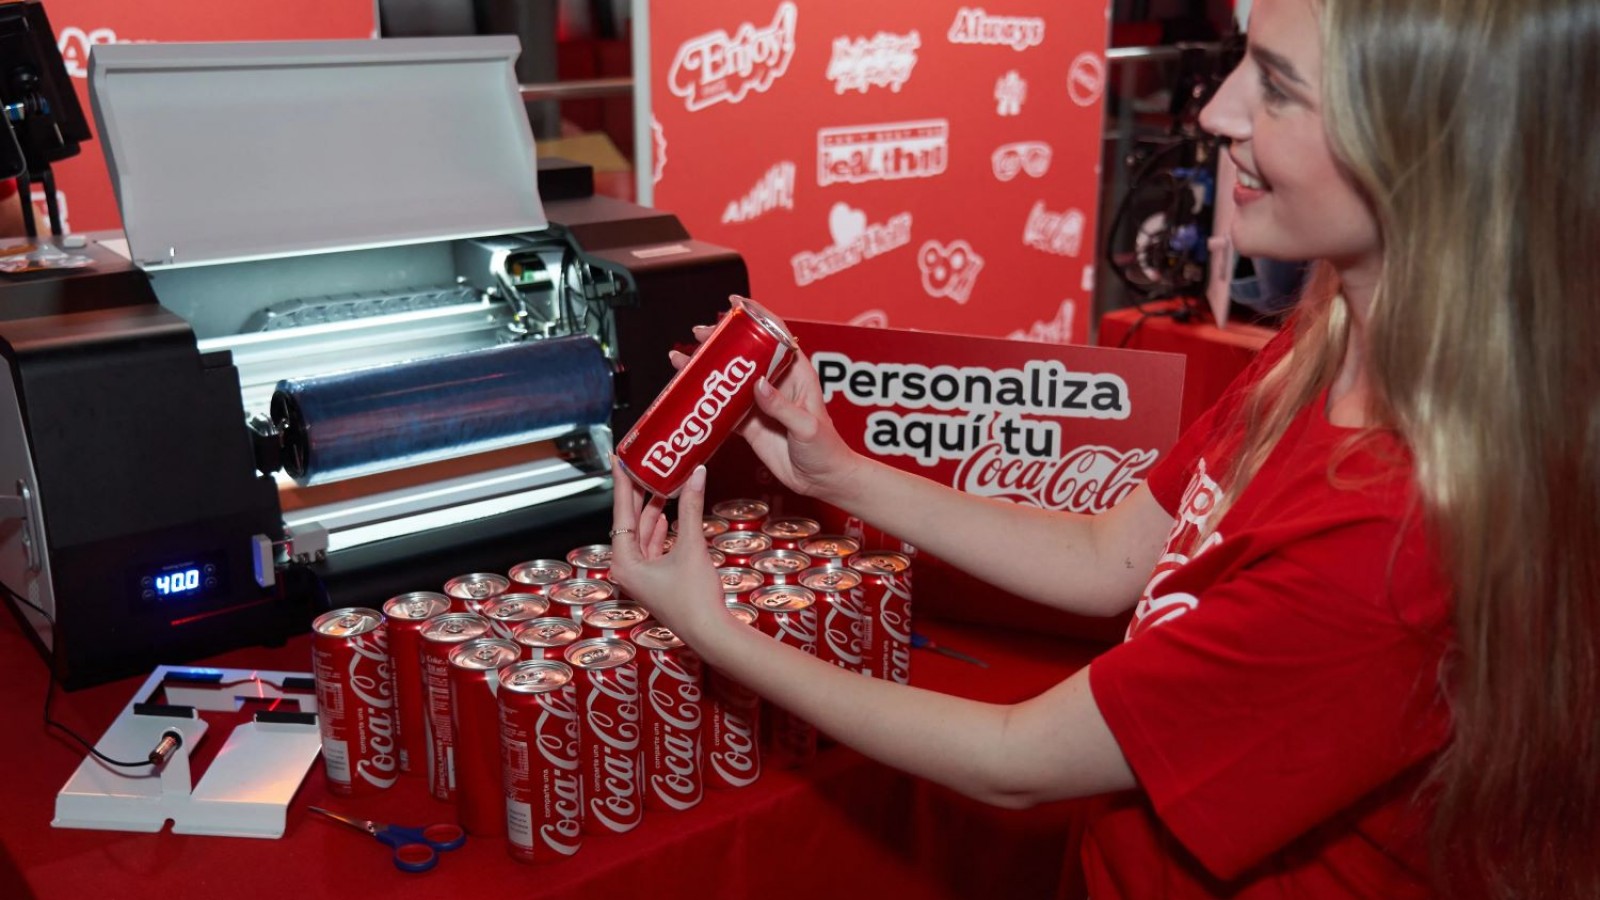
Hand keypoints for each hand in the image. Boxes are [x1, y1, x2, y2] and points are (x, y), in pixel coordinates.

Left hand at [608, 457, 726, 641]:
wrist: (710, 633)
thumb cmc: (695, 599)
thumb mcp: (691, 547)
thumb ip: (691, 508)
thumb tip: (696, 475)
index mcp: (625, 562)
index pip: (622, 512)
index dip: (623, 483)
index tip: (621, 461)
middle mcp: (627, 568)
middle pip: (630, 521)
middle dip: (640, 493)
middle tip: (644, 465)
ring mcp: (641, 575)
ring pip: (643, 533)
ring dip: (653, 509)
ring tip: (661, 481)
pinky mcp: (656, 579)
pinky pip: (654, 546)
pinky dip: (661, 528)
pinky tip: (668, 513)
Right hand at [671, 324, 861, 500]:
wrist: (821, 481)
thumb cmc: (826, 449)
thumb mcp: (806, 426)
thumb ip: (781, 406)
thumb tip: (757, 384)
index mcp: (796, 373)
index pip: (776, 334)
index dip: (756, 315)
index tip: (734, 303)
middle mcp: (775, 383)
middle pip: (744, 352)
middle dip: (719, 340)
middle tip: (698, 334)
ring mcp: (759, 403)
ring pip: (728, 379)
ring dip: (705, 368)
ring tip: (681, 359)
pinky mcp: (748, 423)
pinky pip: (722, 407)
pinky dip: (704, 401)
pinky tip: (686, 393)